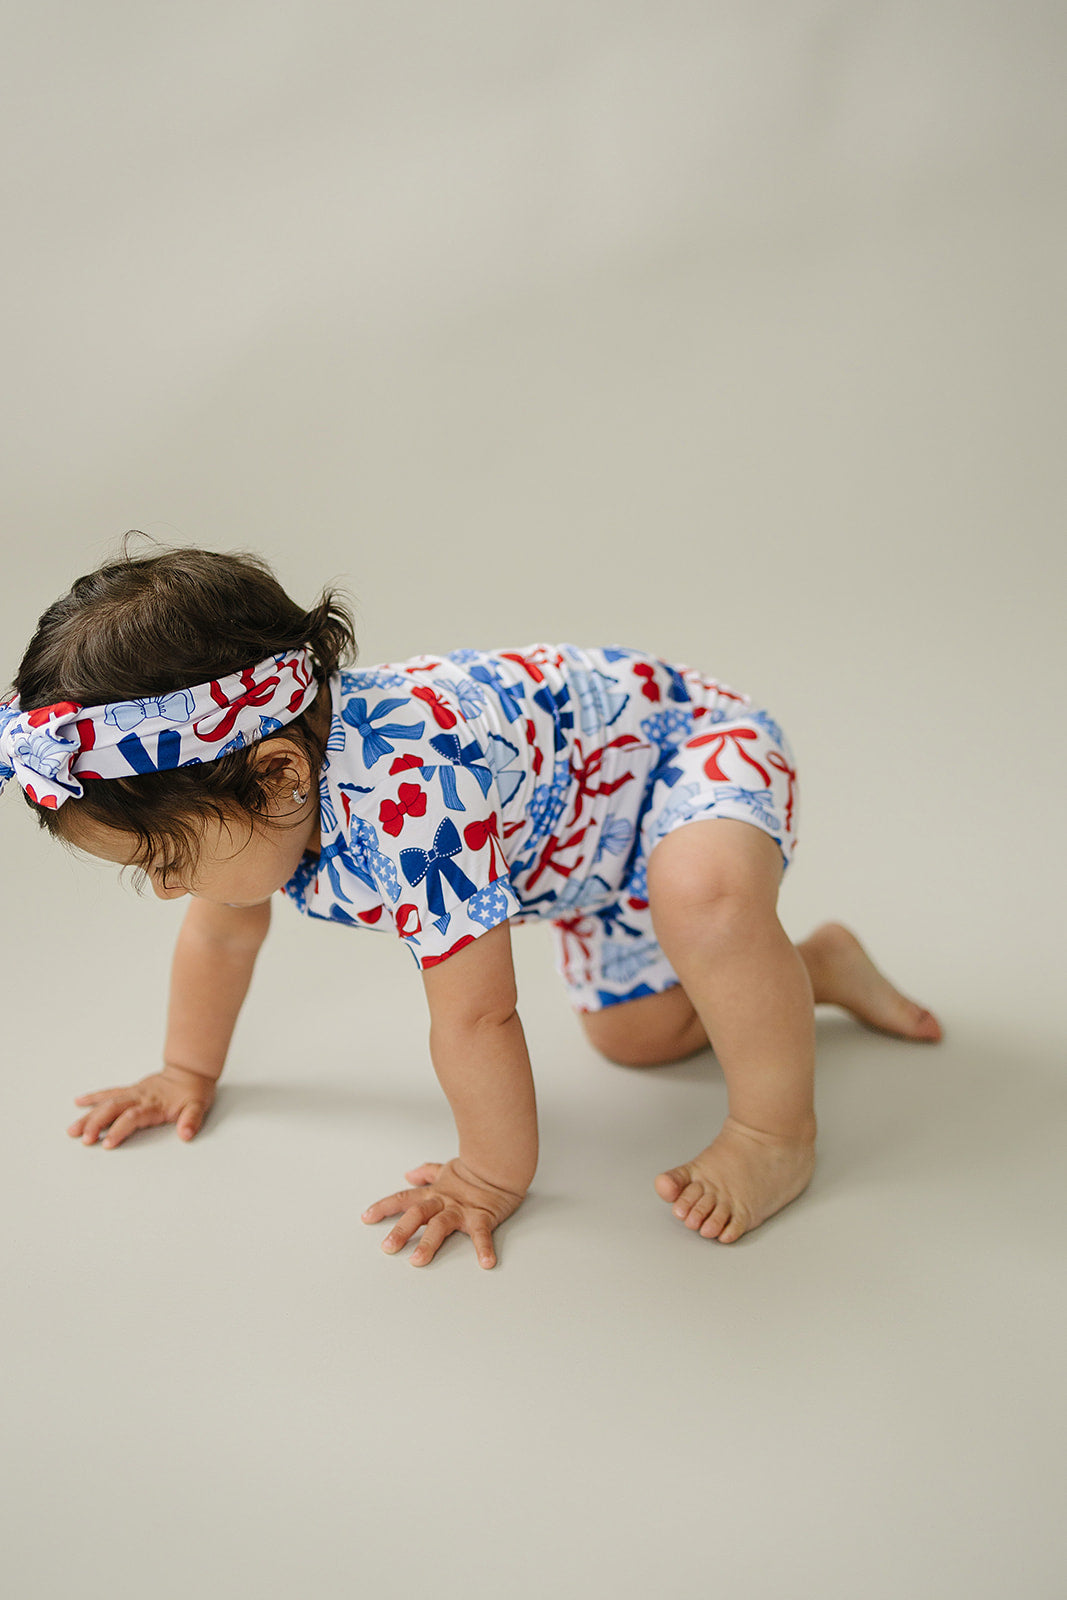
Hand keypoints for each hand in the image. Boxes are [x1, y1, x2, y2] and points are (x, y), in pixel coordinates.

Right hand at [66, 1064, 215, 1148]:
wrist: (191, 1070)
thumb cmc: (194, 1091)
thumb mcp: (199, 1106)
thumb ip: (191, 1120)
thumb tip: (185, 1134)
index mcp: (154, 1104)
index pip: (133, 1117)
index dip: (119, 1130)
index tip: (107, 1143)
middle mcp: (140, 1098)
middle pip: (113, 1110)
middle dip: (97, 1124)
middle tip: (84, 1139)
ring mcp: (133, 1094)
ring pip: (106, 1103)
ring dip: (89, 1116)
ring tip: (73, 1129)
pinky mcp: (130, 1091)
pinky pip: (109, 1094)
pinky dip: (94, 1098)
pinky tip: (79, 1103)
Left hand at [361, 1157, 527, 1268]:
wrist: (499, 1164)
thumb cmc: (474, 1170)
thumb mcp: (446, 1169)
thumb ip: (427, 1173)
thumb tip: (410, 1175)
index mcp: (434, 1194)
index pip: (403, 1199)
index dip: (384, 1207)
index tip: (367, 1218)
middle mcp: (443, 1202)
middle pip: (417, 1214)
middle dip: (401, 1230)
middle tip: (388, 1247)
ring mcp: (462, 1210)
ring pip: (441, 1225)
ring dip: (429, 1243)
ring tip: (418, 1260)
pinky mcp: (482, 1217)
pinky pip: (482, 1234)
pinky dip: (484, 1248)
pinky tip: (485, 1262)